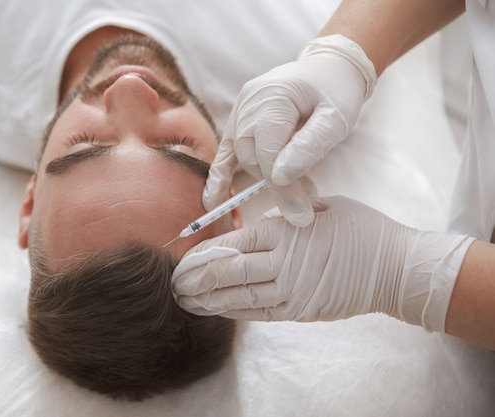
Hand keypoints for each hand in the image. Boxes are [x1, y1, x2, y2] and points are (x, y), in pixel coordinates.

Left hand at [172, 197, 473, 331]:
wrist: (396, 268)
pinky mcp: (300, 310)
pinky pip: (259, 313)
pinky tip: (216, 311)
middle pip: (228, 273)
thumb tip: (259, 218)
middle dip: (196, 280)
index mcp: (284, 231)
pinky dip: (234, 312)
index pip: (233, 243)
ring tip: (186, 302)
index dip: (205, 253)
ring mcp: (291, 290)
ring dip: (208, 301)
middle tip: (176, 284)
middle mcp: (283, 262)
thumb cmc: (361, 230)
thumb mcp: (322, 206)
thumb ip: (286, 212)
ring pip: (239, 297)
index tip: (186, 258)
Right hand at [204, 35, 376, 226]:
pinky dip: (220, 176)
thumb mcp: (336, 117)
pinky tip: (212, 200)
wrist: (329, 68)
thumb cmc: (336, 91)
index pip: (268, 150)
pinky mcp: (238, 121)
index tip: (300, 212)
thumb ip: (309, 145)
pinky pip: (225, 152)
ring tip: (296, 195)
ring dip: (264, 180)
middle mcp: (249, 101)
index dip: (281, 185)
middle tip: (305, 205)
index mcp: (273, 95)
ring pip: (242, 157)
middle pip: (252, 156)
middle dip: (276, 185)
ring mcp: (240, 110)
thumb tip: (281, 176)